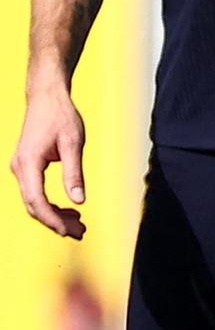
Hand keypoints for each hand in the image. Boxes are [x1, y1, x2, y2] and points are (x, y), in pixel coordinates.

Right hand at [11, 83, 86, 238]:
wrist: (47, 97)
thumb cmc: (60, 116)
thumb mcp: (73, 143)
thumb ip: (74, 173)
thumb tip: (79, 200)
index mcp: (29, 163)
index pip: (36, 200)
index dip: (51, 218)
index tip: (67, 230)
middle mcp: (20, 168)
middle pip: (34, 205)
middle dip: (55, 221)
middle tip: (80, 232)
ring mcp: (21, 169)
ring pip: (35, 201)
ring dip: (54, 214)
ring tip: (78, 224)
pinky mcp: (27, 167)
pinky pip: (36, 192)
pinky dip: (51, 203)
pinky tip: (69, 209)